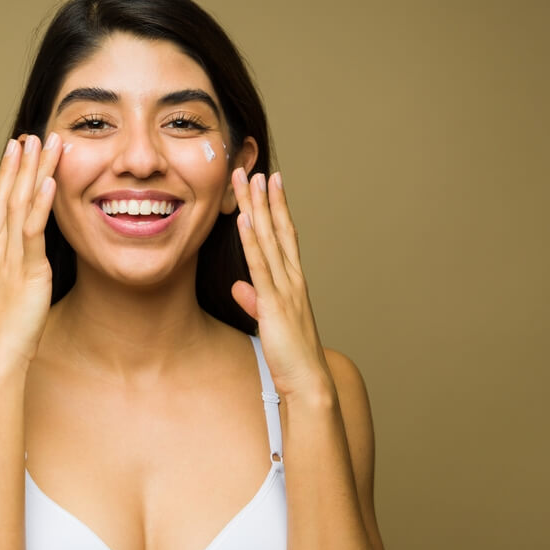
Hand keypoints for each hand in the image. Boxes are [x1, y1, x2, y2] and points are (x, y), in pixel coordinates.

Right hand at [0, 133, 61, 372]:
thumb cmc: (7, 332)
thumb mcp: (12, 292)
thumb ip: (20, 271)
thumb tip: (34, 262)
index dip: (7, 175)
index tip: (15, 149)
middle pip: (6, 195)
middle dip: (19, 163)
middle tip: (29, 135)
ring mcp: (10, 257)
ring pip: (19, 204)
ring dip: (32, 171)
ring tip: (42, 143)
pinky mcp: (28, 270)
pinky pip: (33, 230)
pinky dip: (40, 203)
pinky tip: (49, 181)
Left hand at [230, 168, 334, 399]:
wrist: (308, 382)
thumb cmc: (290, 356)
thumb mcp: (270, 323)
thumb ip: (256, 301)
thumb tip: (240, 287)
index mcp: (292, 282)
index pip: (284, 236)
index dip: (277, 207)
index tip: (270, 181)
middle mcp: (292, 278)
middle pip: (277, 229)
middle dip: (265, 198)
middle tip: (254, 168)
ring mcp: (285, 288)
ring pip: (268, 239)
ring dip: (257, 208)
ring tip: (248, 180)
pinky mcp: (274, 303)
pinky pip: (261, 266)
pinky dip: (252, 241)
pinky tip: (245, 220)